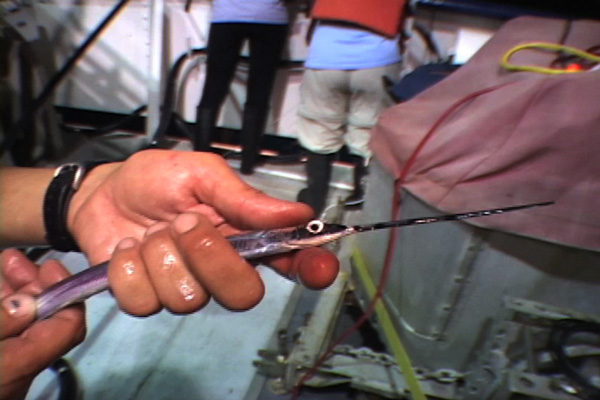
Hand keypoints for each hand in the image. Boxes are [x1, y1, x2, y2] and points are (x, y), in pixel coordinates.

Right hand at [0, 249, 84, 399]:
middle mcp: (20, 372)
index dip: (64, 292)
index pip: (68, 326)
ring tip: (4, 265)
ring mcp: (8, 372)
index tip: (50, 268)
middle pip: (44, 321)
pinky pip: (8, 335)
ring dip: (14, 293)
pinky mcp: (1, 369)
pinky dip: (3, 309)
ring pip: (22, 325)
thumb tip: (27, 302)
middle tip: (16, 262)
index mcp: (20, 366)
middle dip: (34, 286)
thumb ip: (0, 320)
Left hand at [68, 150, 338, 314]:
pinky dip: (129, 268)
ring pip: (189, 299)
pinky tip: (128, 249)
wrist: (102, 193)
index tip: (320, 270)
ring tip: (149, 231)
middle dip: (211, 257)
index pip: (290, 260)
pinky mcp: (148, 299)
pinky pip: (145, 302)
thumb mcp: (200, 174)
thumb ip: (244, 197)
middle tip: (183, 223)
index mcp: (245, 236)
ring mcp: (186, 287)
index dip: (310, 268)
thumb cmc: (157, 179)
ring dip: (161, 256)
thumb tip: (299, 212)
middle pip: (243, 294)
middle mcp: (223, 268)